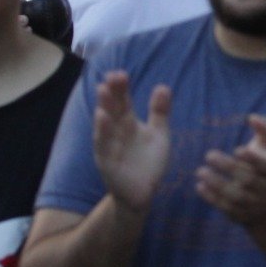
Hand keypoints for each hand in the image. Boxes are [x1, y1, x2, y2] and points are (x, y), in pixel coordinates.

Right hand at [92, 72, 172, 214]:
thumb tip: (163, 86)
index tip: (121, 74)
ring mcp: (109, 146)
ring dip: (103, 108)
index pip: (123, 102)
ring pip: (104, 125)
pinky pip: (103, 146)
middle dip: (111, 94)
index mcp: (128, 123)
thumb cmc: (149, 161)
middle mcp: (116, 131)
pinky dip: (102, 132)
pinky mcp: (106, 162)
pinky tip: (103, 118)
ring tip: (103, 91)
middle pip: (112, 109)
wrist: (143, 192)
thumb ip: (159, 112)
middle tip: (112, 76)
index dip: (121, 89)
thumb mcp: (159, 134)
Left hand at [196, 114, 265, 226]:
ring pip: (236, 196)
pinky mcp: (240, 215)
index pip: (265, 166)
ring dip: (217, 184)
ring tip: (200, 171)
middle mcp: (265, 189)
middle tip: (209, 154)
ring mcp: (253, 204)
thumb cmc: (264, 167)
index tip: (237, 149)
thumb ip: (264, 129)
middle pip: (248, 180)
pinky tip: (200, 186)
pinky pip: (226, 208)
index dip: (253, 159)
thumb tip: (252, 117)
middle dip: (228, 167)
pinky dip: (212, 198)